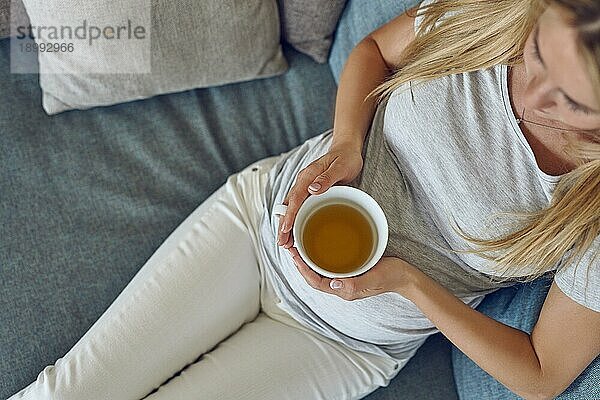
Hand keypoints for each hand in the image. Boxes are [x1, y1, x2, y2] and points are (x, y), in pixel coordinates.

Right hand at [277, 144, 362, 248]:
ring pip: (291, 208)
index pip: (295, 198)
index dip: (289, 215)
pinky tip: (295, 232)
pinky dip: (294, 220)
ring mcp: (305, 187)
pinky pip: (298, 208)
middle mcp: (303, 182)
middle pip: (288, 206)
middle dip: (283, 225)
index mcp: (308, 175)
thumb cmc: (346, 157)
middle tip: (282, 243)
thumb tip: (312, 189)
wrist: (347, 149)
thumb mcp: (341, 166)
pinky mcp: (309, 192)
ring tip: (285, 243)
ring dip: (287, 225)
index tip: (285, 228)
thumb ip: (327, 177)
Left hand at [286, 246, 418, 299]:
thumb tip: (333, 282)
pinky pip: (329, 267)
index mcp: (344, 290)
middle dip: (300, 264)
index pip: (316, 282)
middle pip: (314, 277)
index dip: (303, 270)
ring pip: (320, 272)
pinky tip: (317, 248)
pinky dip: (319, 258)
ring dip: (308, 261)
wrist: (406, 277)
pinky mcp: (350, 272)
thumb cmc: (392, 277)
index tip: (295, 256)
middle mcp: (342, 286)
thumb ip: (355, 283)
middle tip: (291, 247)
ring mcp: (345, 280)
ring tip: (299, 247)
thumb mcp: (374, 278)